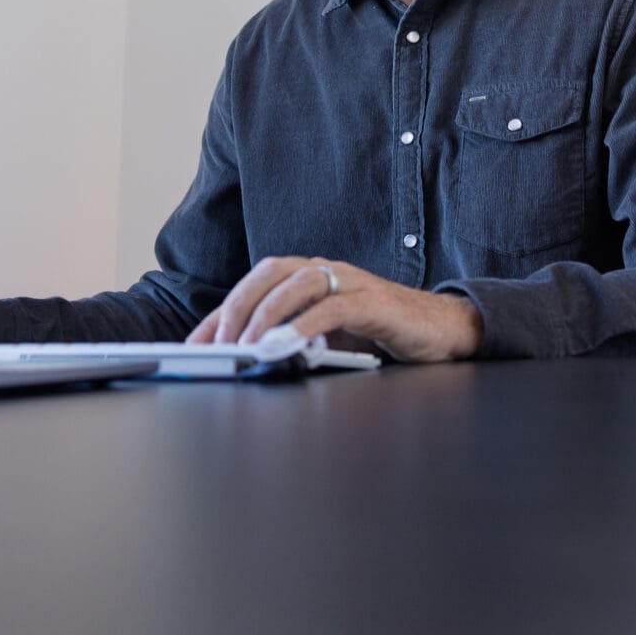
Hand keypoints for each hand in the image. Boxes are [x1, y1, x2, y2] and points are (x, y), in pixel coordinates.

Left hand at [185, 257, 481, 362]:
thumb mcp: (326, 340)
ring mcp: (351, 282)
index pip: (254, 286)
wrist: (441, 332)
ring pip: (297, 283)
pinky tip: (286, 347)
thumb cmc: (380, 337)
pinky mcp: (374, 302)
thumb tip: (246, 363)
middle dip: (236, 308)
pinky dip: (305, 326)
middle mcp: (327, 271)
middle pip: (268, 273)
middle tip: (216, 346)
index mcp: (310, 277)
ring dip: (266, 314)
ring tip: (246, 347)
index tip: (194, 345)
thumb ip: (293, 342)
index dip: (220, 313)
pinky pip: (333, 307)